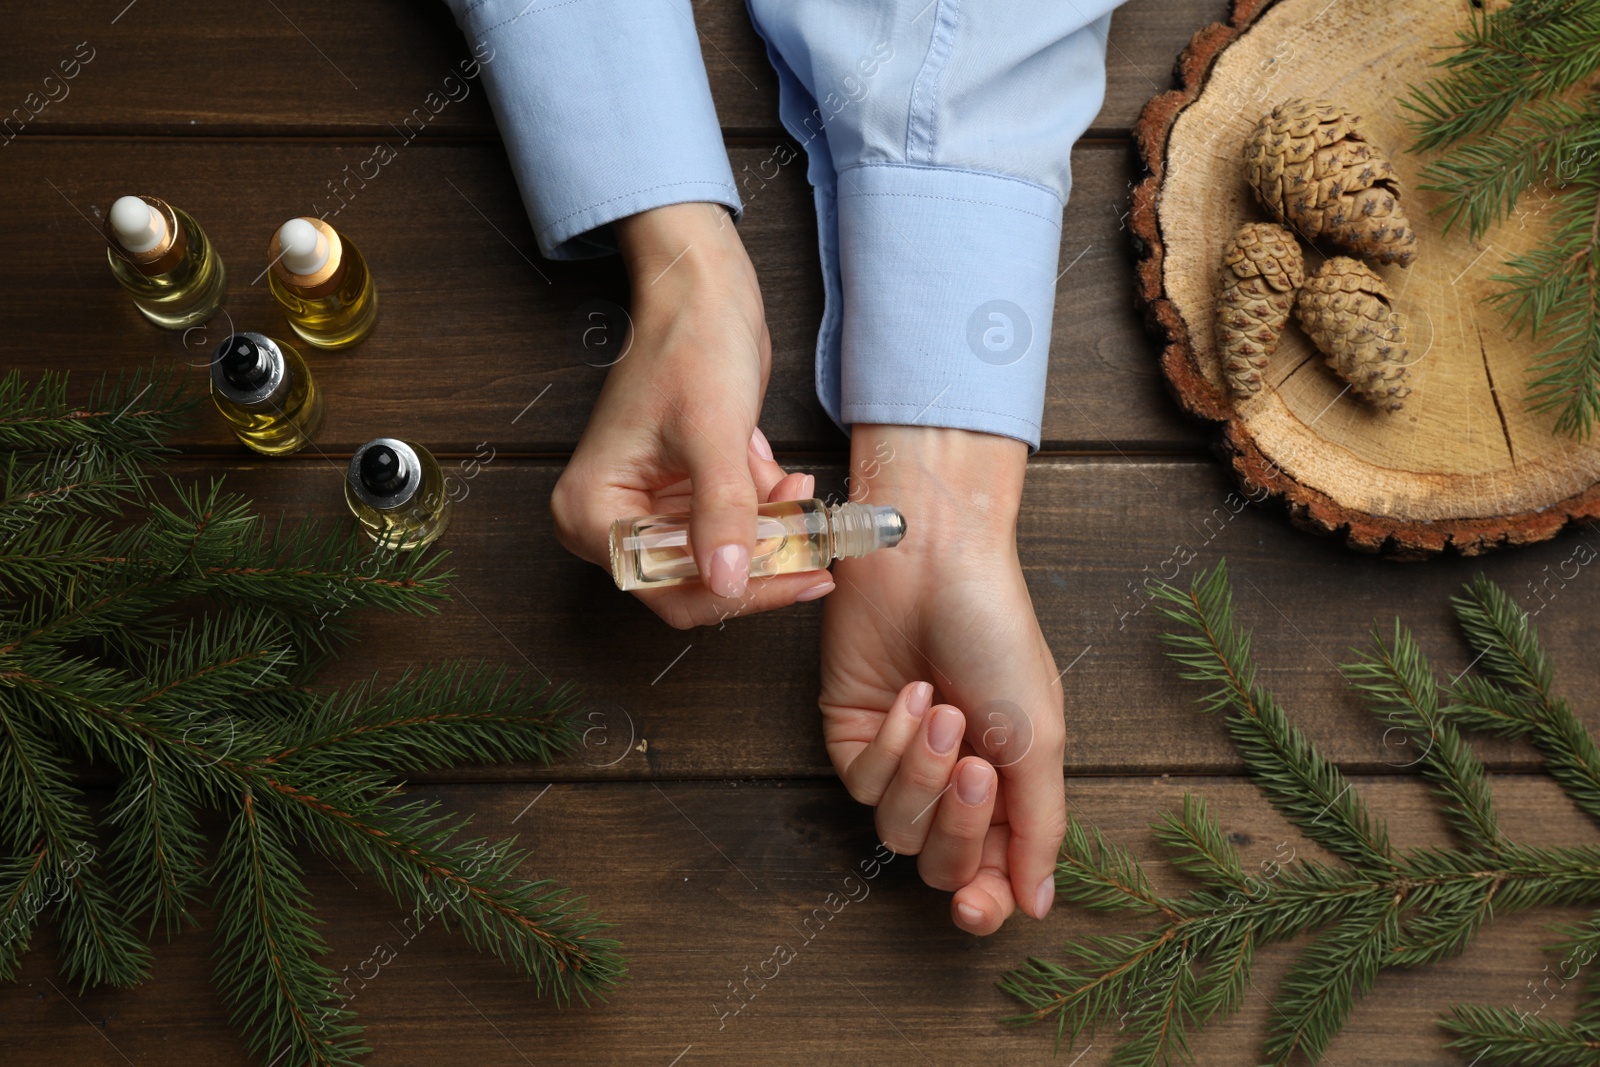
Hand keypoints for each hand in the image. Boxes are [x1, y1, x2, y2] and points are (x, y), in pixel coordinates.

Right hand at [551, 203, 833, 626]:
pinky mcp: (680, 496)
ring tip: (796, 490)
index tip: (799, 578)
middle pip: (693, 582)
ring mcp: (646, 509)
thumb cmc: (690, 344)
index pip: (663, 587)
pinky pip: (731, 530)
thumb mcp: (713, 433)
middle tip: (815, 546)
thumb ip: (722, 513)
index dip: (734, 592)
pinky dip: (764, 511)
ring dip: (767, 532)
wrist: (705, 293)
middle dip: (758, 560)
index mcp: (590, 511)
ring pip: (721, 559)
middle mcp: (609, 520)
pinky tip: (781, 475)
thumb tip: (728, 583)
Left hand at [820, 425, 1065, 933]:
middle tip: (977, 769)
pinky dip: (892, 743)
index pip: (989, 876)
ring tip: (946, 713)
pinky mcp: (853, 732)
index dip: (981, 903)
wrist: (937, 560)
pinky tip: (912, 696)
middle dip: (958, 825)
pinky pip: (862, 779)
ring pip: (895, 828)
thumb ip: (1038, 826)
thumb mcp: (1038, 735)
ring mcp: (899, 759)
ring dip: (924, 774)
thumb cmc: (997, 634)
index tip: (976, 907)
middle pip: (939, 863)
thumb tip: (1039, 905)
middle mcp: (950, 782)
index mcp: (1006, 787)